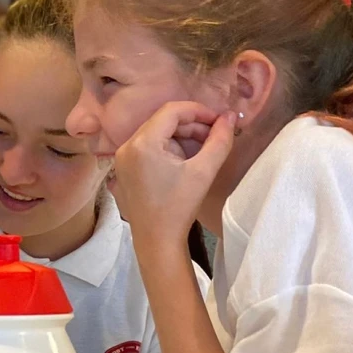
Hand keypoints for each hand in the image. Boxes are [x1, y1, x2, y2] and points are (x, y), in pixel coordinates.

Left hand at [112, 103, 236, 242]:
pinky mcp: (124, 170)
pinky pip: (148, 148)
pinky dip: (167, 149)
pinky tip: (184, 163)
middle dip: (191, 126)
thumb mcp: (204, 171)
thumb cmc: (180, 207)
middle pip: (163, 122)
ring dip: (181, 138)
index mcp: (142, 143)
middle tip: (214, 138)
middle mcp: (126, 146)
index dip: (199, 111)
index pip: (172, 111)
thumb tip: (230, 116)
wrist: (157, 242)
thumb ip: (219, 140)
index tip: (219, 121)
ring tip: (201, 153)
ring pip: (156, 134)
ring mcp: (122, 159)